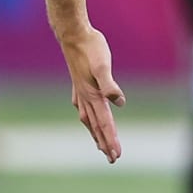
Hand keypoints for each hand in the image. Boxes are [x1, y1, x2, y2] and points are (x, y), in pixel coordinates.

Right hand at [59, 26, 124, 162]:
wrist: (72, 33)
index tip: (116, 155)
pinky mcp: (79, 83)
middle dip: (104, 143)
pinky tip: (85, 117)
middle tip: (112, 159)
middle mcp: (85, 96)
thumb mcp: (103, 65)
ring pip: (88, 119)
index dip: (111, 140)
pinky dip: (87, 118)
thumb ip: (110, 85)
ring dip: (95, 133)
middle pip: (96, 126)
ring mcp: (80, 91)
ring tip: (100, 146)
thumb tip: (119, 103)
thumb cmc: (90, 48)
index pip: (104, 123)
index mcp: (93, 95)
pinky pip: (83, 108)